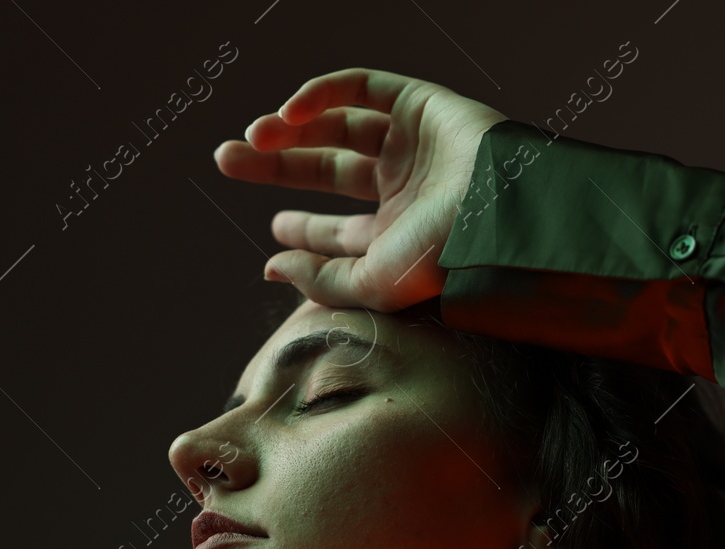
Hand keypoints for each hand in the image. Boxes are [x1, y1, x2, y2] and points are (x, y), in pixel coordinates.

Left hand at [214, 68, 507, 310]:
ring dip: (291, 127)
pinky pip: (361, 87)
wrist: (496, 212)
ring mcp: (413, 143)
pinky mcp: (421, 103)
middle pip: (328, 169)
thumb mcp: (371, 284)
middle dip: (276, 164)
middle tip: (228, 158)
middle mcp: (406, 187)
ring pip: (338, 125)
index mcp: (400, 233)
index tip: (271, 227)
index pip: (340, 229)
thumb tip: (271, 268)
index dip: (299, 227)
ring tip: (256, 135)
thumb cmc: (442, 258)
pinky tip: (289, 113)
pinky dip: (321, 93)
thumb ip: (320, 280)